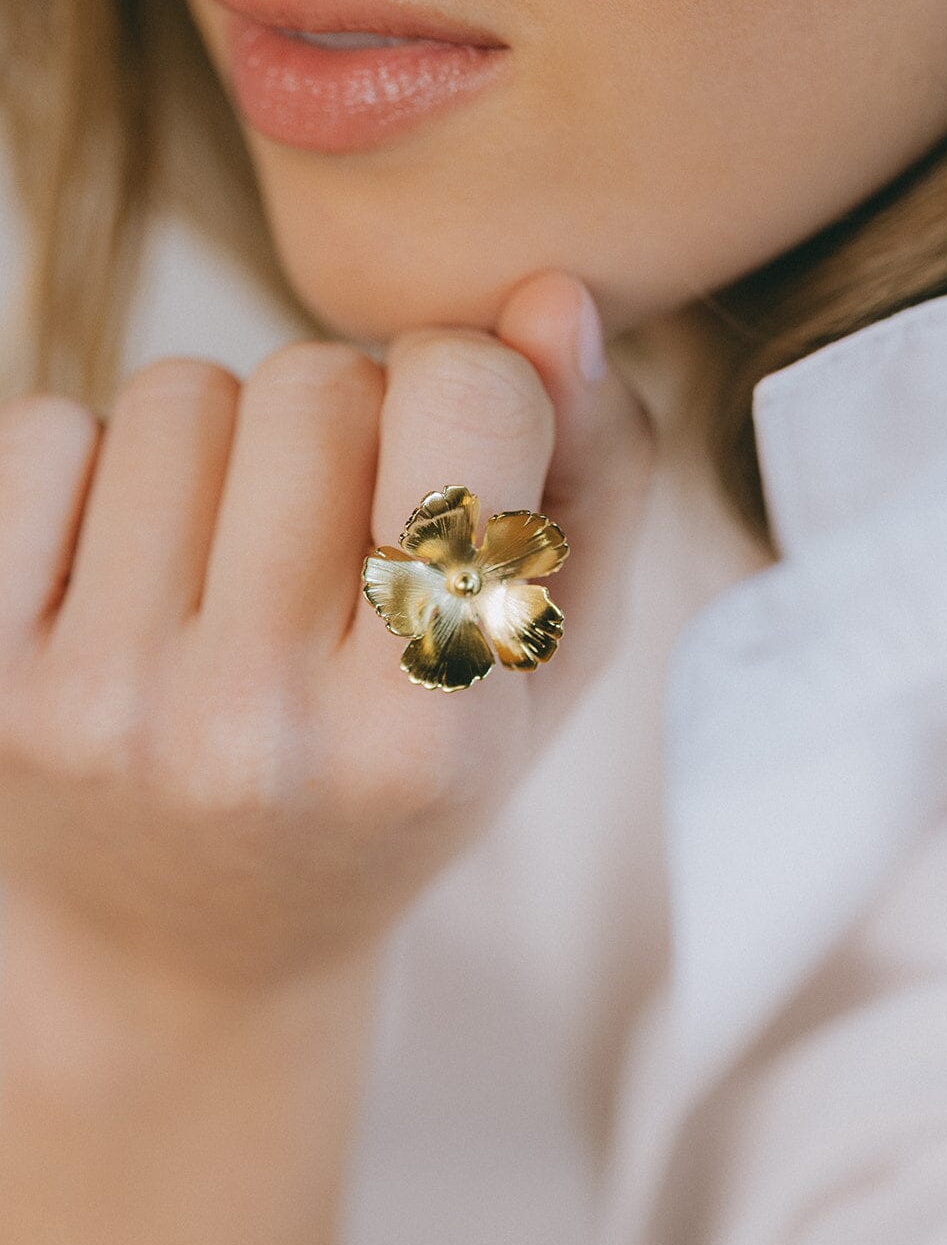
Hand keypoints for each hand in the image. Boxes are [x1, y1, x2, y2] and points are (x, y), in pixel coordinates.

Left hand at [0, 270, 653, 995]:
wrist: (193, 947)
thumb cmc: (393, 790)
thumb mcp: (542, 669)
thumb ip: (593, 479)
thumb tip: (549, 297)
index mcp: (426, 736)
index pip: (463, 397)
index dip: (474, 393)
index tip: (460, 465)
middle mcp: (253, 730)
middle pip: (312, 382)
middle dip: (345, 425)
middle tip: (340, 548)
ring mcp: (101, 708)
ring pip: (175, 394)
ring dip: (223, 450)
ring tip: (238, 571)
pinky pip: (45, 432)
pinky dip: (100, 474)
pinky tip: (137, 579)